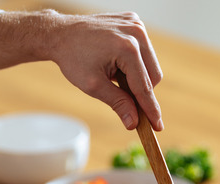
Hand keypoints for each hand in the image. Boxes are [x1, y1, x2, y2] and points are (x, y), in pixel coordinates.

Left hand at [0, 10, 163, 130]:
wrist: (60, 34)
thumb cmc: (73, 58)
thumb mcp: (93, 86)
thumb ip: (117, 104)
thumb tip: (133, 122)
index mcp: (127, 48)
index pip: (144, 87)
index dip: (150, 110)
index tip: (158, 126)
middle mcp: (136, 32)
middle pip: (154, 76)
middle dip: (141, 90)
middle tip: (121, 94)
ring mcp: (136, 24)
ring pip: (151, 64)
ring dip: (138, 75)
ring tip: (114, 74)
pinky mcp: (133, 21)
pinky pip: (144, 50)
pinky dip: (134, 61)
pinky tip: (116, 61)